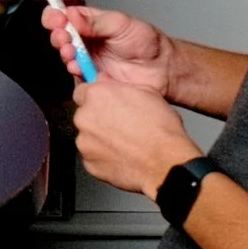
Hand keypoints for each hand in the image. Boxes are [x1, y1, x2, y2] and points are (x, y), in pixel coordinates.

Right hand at [40, 2, 175, 95]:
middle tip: (64, 36)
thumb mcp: (121, 24)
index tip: (57, 18)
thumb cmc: (146, 42)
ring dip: (65, 52)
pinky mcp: (92, 79)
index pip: (64, 16)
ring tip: (71, 51)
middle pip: (59, 36)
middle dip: (58, 35)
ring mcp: (87, 60)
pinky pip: (76, 76)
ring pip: (66, 56)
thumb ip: (96, 21)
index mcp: (89, 22)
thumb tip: (72, 14)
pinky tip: (78, 67)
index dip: (55, 16)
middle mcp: (85, 41)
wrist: (162, 69)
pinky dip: (74, 71)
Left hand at [69, 78, 202, 198]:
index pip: (82, 92)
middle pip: (84, 115)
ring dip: (101, 139)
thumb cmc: (160, 129)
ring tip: (124, 144)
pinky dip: (103, 157)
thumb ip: (119, 87)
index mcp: (96, 95)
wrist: (165, 164)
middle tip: (120, 125)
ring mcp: (84, 142)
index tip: (104, 103)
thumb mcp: (147, 92)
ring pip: (88, 137)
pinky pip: (92, 157)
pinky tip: (122, 157)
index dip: (95, 98)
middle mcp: (84, 117)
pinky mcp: (89, 164)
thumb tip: (108, 84)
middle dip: (98, 119)